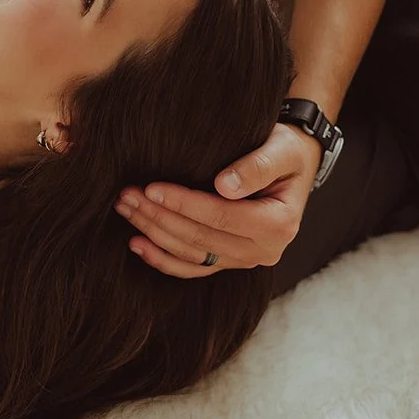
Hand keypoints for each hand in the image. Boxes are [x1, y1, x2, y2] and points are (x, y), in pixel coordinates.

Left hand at [114, 122, 321, 277]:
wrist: (292, 165)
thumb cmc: (285, 152)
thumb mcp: (282, 150)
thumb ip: (257, 166)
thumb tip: (224, 186)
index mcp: (279, 225)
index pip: (222, 216)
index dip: (184, 204)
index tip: (152, 188)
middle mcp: (263, 251)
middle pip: (201, 239)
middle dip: (160, 217)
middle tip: (127, 196)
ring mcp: (246, 260)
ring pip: (192, 255)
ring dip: (155, 235)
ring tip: (126, 210)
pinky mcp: (229, 261)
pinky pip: (193, 268)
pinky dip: (163, 260)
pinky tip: (137, 244)